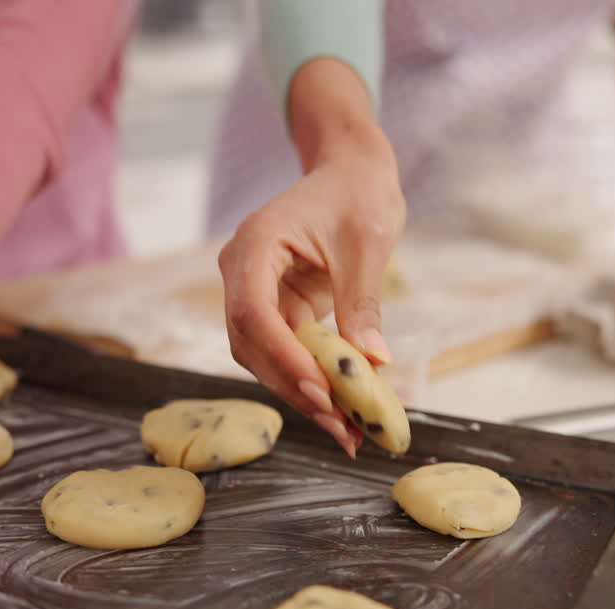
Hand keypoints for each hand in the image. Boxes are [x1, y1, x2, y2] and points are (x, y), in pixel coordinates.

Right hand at [219, 137, 404, 456]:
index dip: (283, 356)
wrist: (352, 173)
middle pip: (252, 343)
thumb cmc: (358, 193)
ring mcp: (254, 291)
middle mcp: (243, 270)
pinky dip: (311, 381)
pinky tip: (342, 411)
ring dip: (301, 393)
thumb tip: (371, 361)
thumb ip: (362, 301)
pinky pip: (286, 353)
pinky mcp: (275, 308)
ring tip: (346, 430)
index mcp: (256, 242)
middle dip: (294, 386)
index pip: (254, 311)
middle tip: (339, 425)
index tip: (321, 391)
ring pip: (264, 356)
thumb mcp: (368, 242)